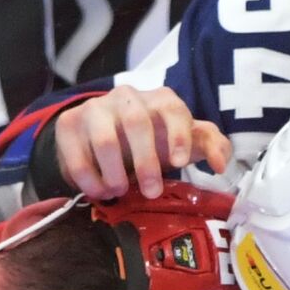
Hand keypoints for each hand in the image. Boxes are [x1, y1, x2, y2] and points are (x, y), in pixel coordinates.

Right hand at [53, 86, 231, 198]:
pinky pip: (76, 153)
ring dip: (115, 172)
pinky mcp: (69, 123)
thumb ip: (209, 146)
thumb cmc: (154, 141)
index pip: (172, 108)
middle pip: (136, 123)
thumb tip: (220, 164)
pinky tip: (99, 191)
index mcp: (160, 100)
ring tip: (120, 192)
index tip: (179, 163)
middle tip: (151, 192)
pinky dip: (89, 179)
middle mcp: (127, 97)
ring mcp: (95, 108)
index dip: (178, 134)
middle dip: (146, 162)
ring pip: (104, 138)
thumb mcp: (184, 143)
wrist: (104, 140)